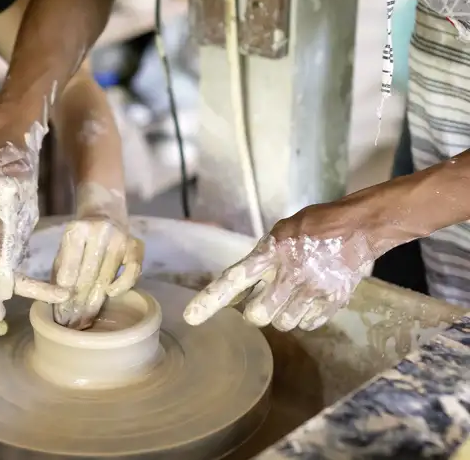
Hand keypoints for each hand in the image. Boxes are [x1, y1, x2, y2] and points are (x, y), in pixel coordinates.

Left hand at [52, 183, 143, 329]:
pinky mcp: (136, 244)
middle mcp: (99, 232)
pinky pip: (132, 271)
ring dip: (95, 303)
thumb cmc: (79, 237)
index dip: (64, 295)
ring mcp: (120, 238)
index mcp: (76, 230)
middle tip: (71, 325)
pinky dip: (122, 286)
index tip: (59, 316)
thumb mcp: (64, 247)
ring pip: (106, 277)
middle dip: (78, 305)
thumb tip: (54, 302)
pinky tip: (110, 296)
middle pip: (87, 277)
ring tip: (84, 322)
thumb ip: (60, 271)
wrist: (104, 211)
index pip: (69, 269)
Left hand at [183, 200, 382, 331]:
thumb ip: (263, 259)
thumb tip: (242, 287)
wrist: (360, 225)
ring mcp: (312, 290)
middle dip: (256, 311)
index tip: (190, 318)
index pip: (232, 279)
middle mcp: (288, 273)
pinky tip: (310, 298)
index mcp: (270, 251)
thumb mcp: (282, 232)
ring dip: (283, 315)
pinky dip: (305, 317)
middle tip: (265, 299)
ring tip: (294, 294)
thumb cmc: (315, 225)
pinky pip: (308, 324)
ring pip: (283, 324)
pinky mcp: (333, 301)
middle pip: (257, 315)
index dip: (210, 300)